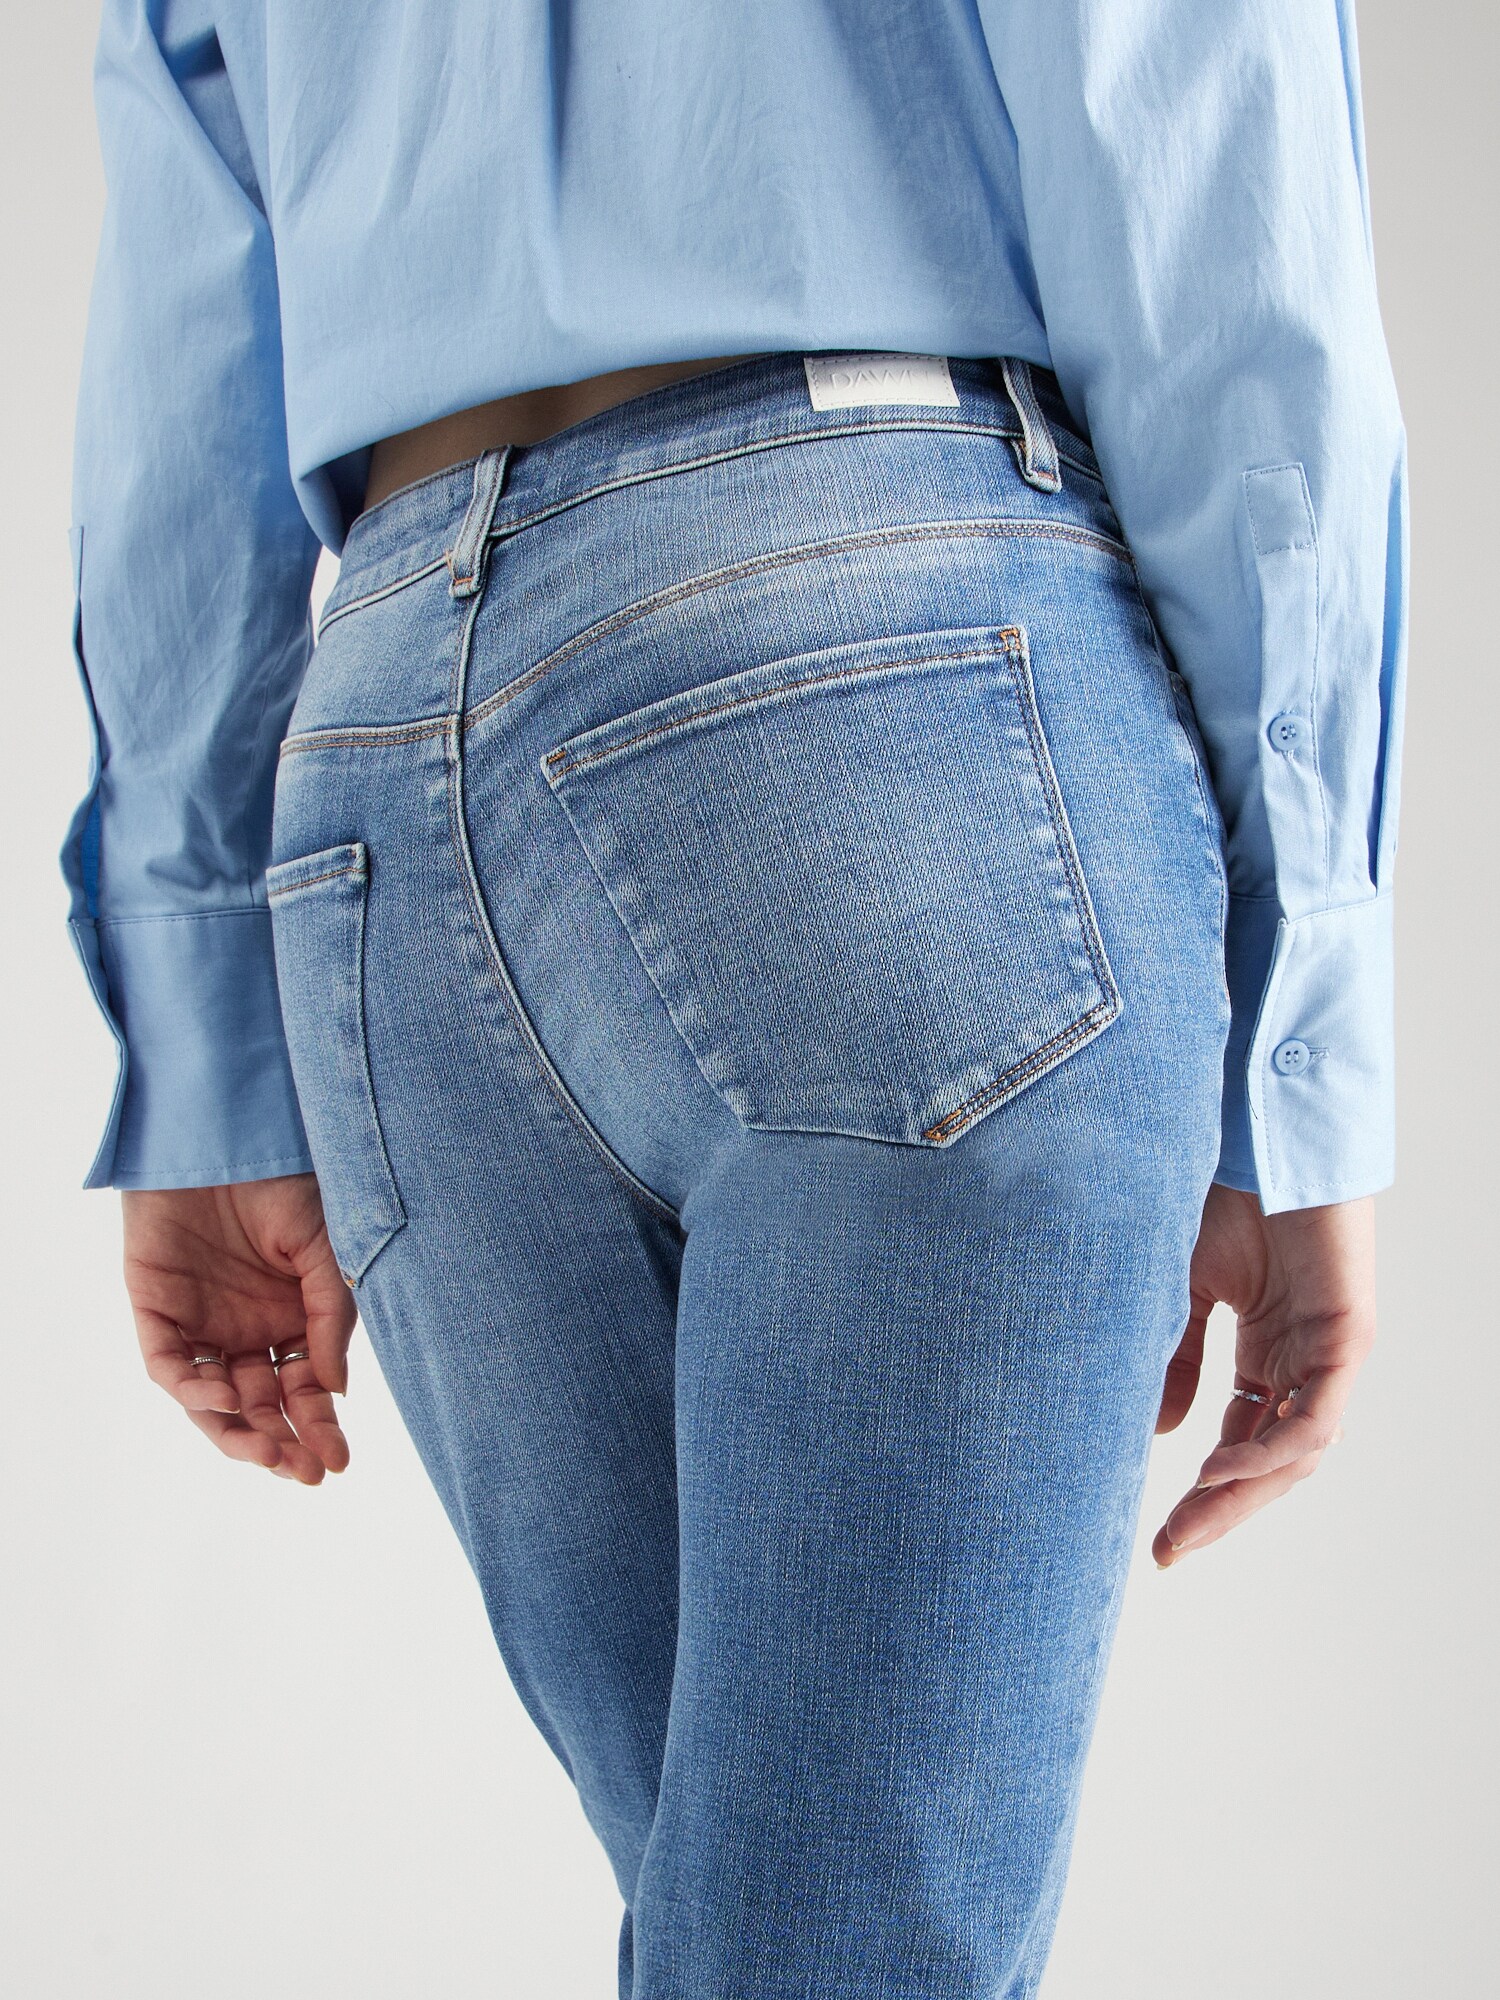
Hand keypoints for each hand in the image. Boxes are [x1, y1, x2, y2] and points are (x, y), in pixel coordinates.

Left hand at [121, 1174, 354, 1483]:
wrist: (231, 1131)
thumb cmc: (288, 1181)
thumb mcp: (330, 1253)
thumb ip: (330, 1321)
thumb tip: (333, 1392)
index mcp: (293, 1319)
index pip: (304, 1390)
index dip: (320, 1427)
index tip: (338, 1461)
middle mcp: (246, 1329)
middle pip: (260, 1406)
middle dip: (282, 1443)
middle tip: (304, 1471)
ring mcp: (201, 1321)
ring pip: (212, 1399)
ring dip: (237, 1432)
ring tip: (266, 1453)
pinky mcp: (157, 1308)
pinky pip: (170, 1364)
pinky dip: (191, 1388)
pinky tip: (222, 1399)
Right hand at [1152, 1186, 1374, 1566]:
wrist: (1255, 1131)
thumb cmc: (1221, 1192)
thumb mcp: (1181, 1287)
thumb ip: (1175, 1356)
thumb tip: (1157, 1431)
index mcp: (1267, 1348)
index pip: (1240, 1439)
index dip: (1204, 1492)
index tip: (1159, 1535)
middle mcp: (1301, 1358)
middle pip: (1268, 1459)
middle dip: (1220, 1510)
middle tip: (1171, 1550)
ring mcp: (1326, 1351)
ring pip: (1296, 1451)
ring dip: (1244, 1493)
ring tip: (1191, 1519)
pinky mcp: (1345, 1338)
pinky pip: (1312, 1419)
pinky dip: (1269, 1451)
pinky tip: (1220, 1470)